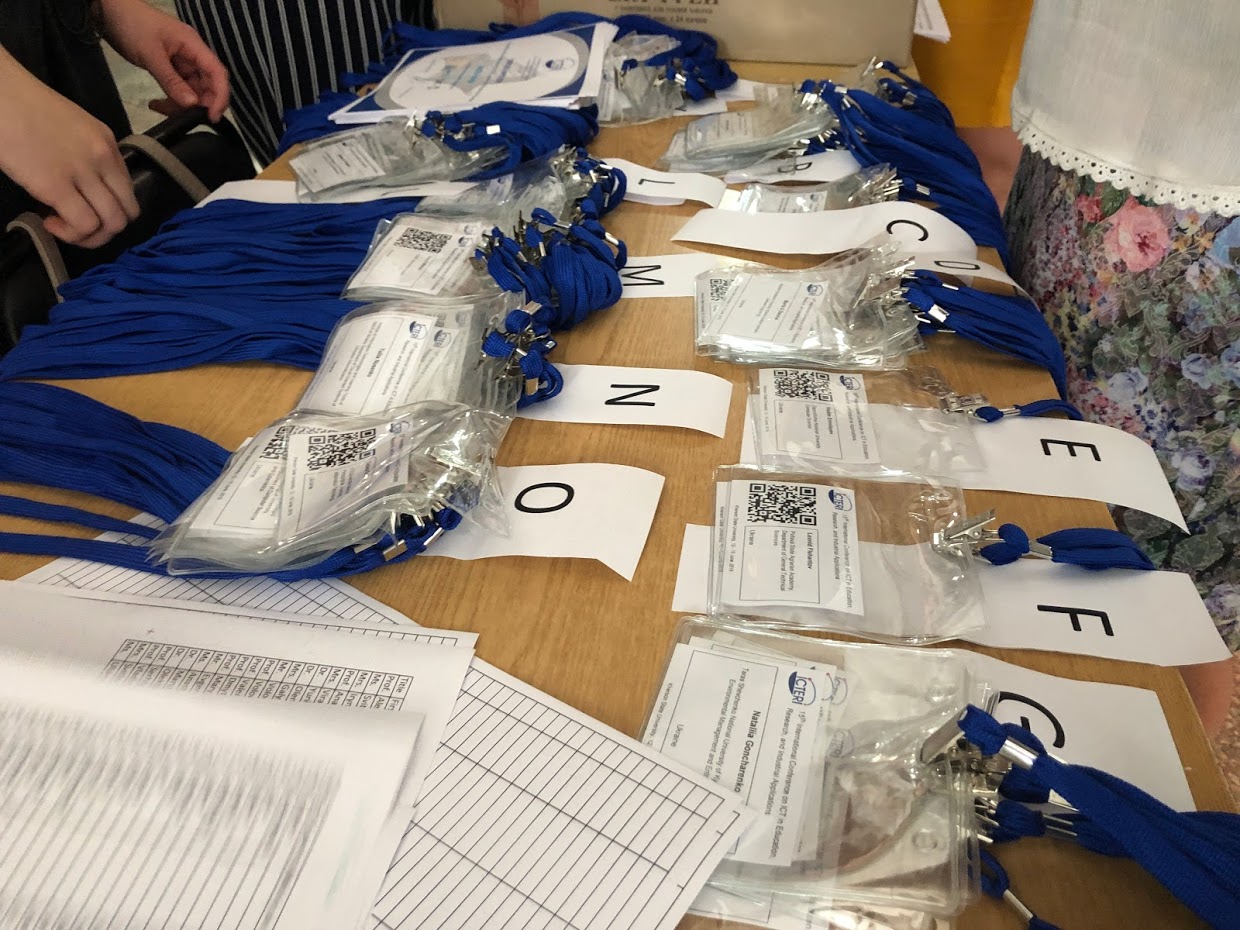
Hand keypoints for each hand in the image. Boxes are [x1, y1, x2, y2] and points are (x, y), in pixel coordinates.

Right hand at [0, 51, 139, 247]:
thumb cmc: (22, 106)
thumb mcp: (70, 126)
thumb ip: (85, 154)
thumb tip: (82, 185)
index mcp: (108, 143)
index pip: (128, 190)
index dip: (110, 208)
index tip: (84, 206)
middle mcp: (103, 158)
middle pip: (128, 212)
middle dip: (106, 229)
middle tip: (77, 226)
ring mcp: (83, 172)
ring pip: (112, 223)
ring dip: (90, 236)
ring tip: (62, 225)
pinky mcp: (56, 185)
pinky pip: (83, 224)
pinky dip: (71, 234)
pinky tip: (50, 222)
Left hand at [98, 0, 228, 121]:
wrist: (107, 11)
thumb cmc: (132, 26)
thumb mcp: (151, 55)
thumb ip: (171, 81)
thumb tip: (192, 105)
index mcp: (193, 45)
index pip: (217, 73)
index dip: (220, 96)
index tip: (212, 117)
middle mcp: (192, 54)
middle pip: (208, 83)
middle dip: (200, 103)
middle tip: (184, 117)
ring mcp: (181, 60)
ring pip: (192, 88)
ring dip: (182, 103)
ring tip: (162, 110)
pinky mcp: (169, 66)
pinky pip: (177, 87)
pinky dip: (170, 98)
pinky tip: (156, 105)